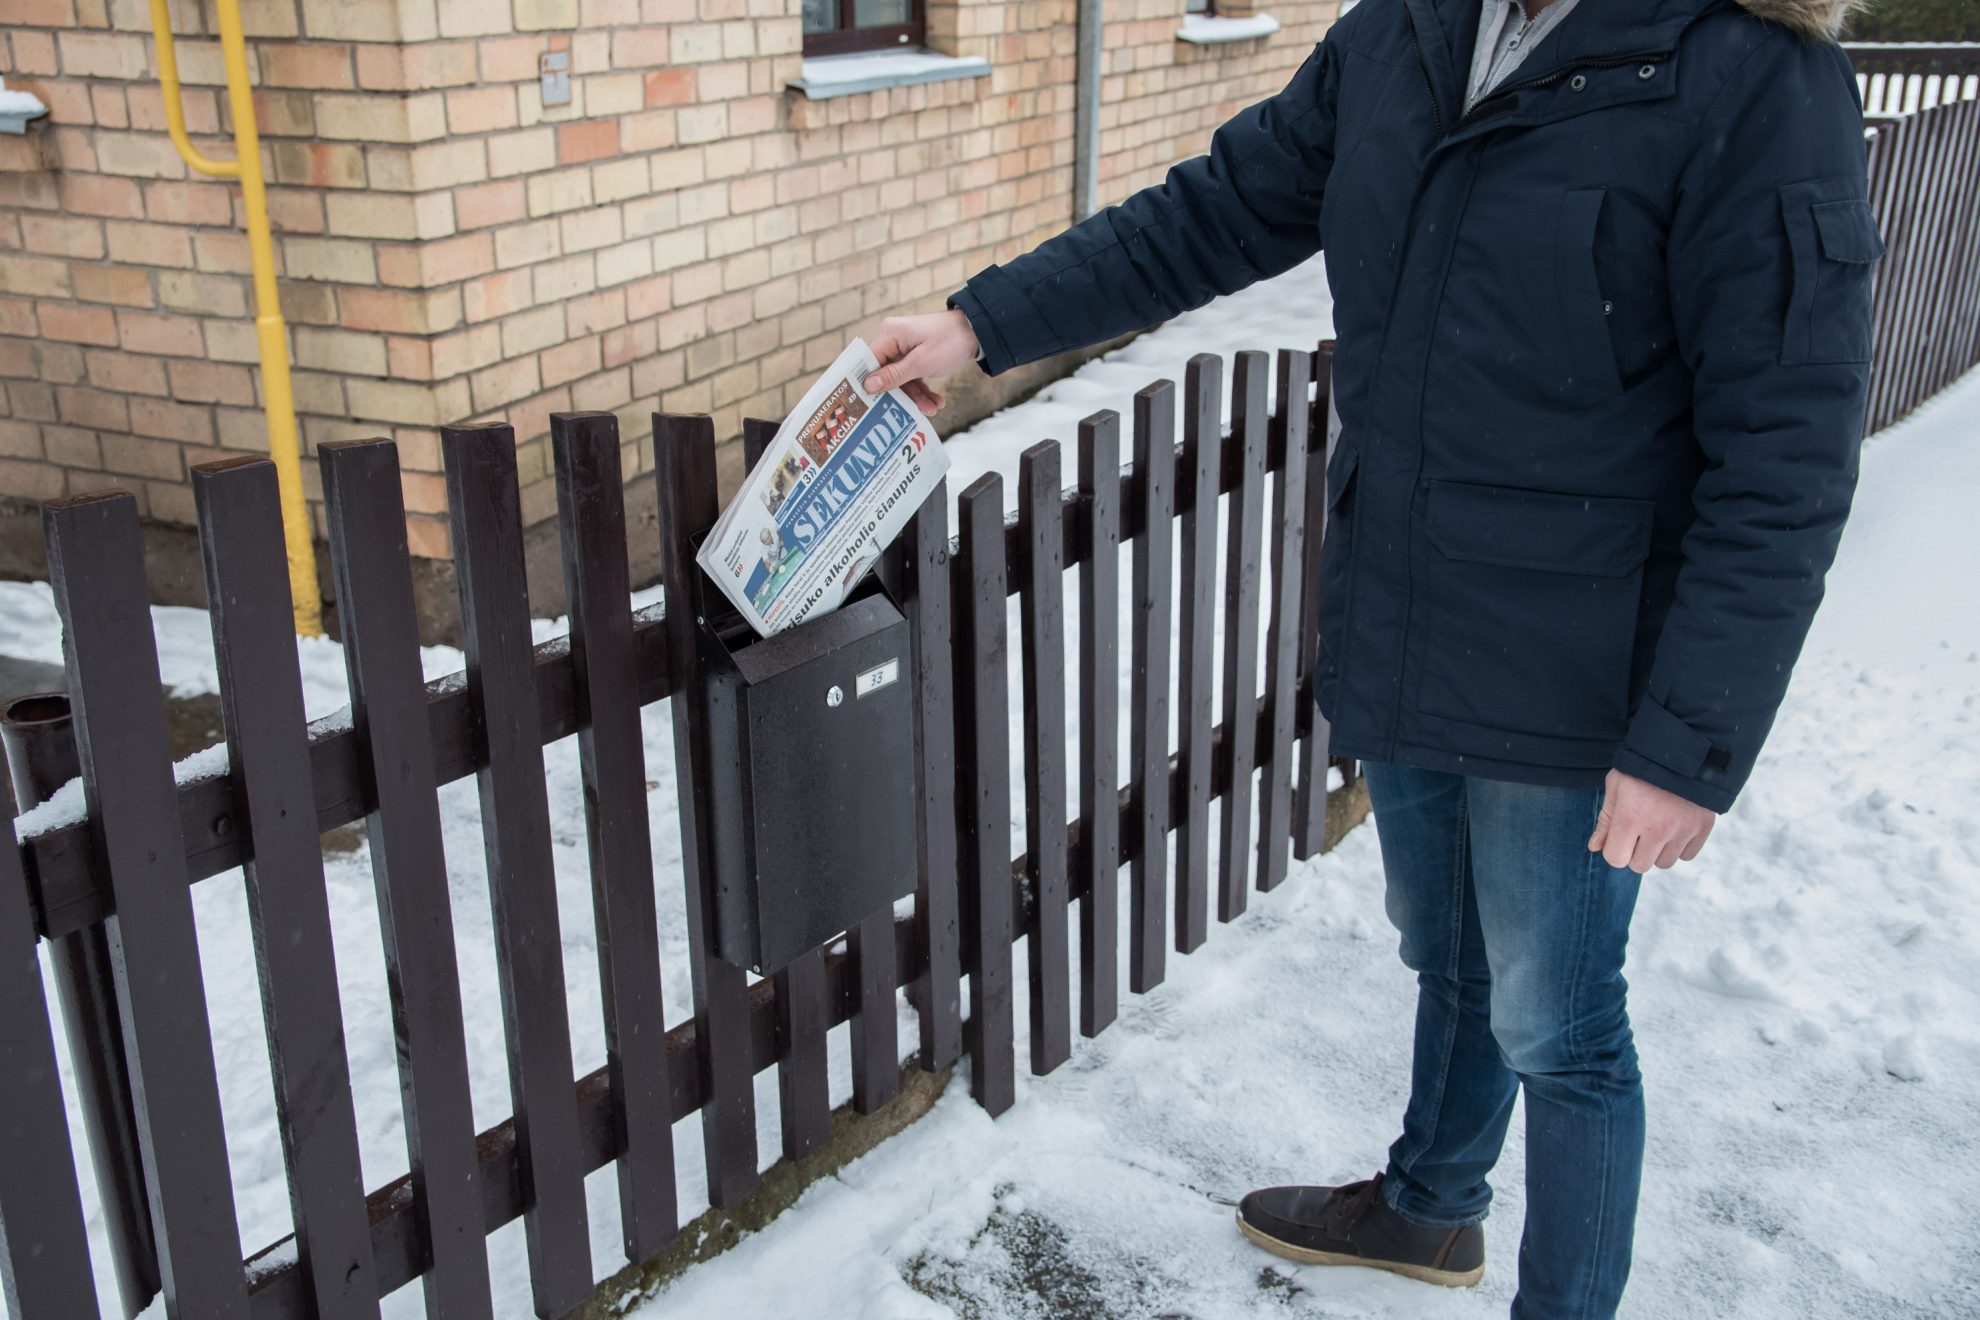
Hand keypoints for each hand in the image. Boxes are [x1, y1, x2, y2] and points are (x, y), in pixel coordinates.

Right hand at [863, 309, 979, 414]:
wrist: (977, 331)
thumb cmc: (950, 342)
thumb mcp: (921, 363)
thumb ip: (894, 375)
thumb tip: (868, 385)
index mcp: (889, 334)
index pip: (870, 363)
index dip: (870, 384)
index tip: (871, 406)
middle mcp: (893, 338)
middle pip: (887, 374)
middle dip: (903, 394)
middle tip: (915, 412)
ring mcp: (905, 347)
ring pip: (902, 378)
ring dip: (917, 395)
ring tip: (933, 408)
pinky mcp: (916, 354)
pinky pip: (913, 375)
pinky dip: (923, 388)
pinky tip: (936, 401)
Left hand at [1588, 768, 1716, 872]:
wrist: (1685, 749)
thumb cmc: (1643, 767)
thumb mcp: (1617, 785)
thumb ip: (1605, 819)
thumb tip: (1595, 847)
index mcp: (1630, 818)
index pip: (1615, 859)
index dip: (1614, 849)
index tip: (1619, 836)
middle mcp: (1657, 829)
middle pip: (1640, 865)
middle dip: (1636, 852)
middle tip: (1640, 830)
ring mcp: (1683, 830)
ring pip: (1665, 863)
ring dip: (1658, 851)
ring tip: (1658, 826)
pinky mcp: (1703, 828)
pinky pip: (1688, 855)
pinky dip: (1680, 846)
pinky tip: (1675, 826)